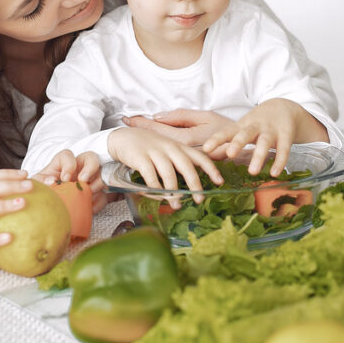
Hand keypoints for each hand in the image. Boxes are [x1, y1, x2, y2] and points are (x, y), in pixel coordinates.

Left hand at [34, 150, 109, 213]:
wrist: (52, 209)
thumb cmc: (45, 190)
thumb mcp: (39, 184)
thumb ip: (41, 180)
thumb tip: (51, 180)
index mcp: (62, 164)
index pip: (67, 155)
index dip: (69, 164)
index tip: (65, 178)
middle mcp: (78, 168)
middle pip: (91, 157)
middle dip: (90, 168)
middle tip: (83, 181)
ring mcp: (90, 179)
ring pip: (102, 173)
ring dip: (97, 183)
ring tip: (88, 195)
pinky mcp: (97, 192)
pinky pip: (104, 194)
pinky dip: (99, 202)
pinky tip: (91, 209)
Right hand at [108, 127, 223, 205]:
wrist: (124, 138)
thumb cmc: (148, 147)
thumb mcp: (168, 149)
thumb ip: (180, 161)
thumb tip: (194, 183)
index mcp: (179, 146)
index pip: (199, 156)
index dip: (211, 169)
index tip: (219, 182)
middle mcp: (170, 148)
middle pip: (187, 166)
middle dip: (195, 184)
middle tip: (199, 199)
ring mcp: (155, 152)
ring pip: (169, 173)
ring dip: (173, 192)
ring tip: (176, 204)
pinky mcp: (140, 157)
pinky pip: (151, 176)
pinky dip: (155, 188)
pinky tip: (158, 196)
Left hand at [122, 109, 233, 146]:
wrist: (241, 144)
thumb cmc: (225, 128)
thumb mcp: (205, 117)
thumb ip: (181, 117)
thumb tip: (159, 117)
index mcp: (184, 138)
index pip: (157, 128)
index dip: (142, 122)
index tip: (128, 117)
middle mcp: (181, 149)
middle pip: (156, 138)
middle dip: (140, 128)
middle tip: (125, 121)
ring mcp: (184, 156)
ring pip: (161, 146)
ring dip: (148, 136)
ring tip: (133, 130)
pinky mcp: (188, 160)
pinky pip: (170, 152)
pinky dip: (159, 145)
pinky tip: (152, 142)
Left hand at [201, 98, 327, 176]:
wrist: (284, 107)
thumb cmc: (258, 122)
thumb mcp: (243, 126)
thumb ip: (229, 139)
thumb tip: (209, 155)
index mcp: (242, 125)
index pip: (227, 131)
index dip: (216, 139)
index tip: (206, 149)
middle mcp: (256, 127)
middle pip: (246, 133)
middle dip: (238, 143)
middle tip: (230, 154)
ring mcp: (271, 131)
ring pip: (265, 143)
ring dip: (258, 156)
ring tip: (253, 172)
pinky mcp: (286, 135)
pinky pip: (283, 150)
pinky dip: (279, 162)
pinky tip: (274, 173)